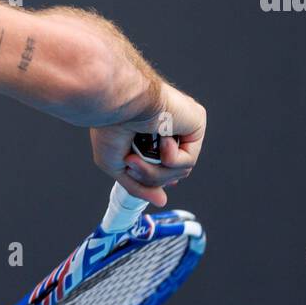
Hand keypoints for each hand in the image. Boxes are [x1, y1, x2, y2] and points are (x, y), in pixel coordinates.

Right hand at [89, 82, 205, 206]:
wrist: (117, 104)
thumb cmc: (109, 126)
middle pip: (171, 173)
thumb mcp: (116, 165)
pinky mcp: (196, 122)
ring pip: (180, 171)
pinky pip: (188, 160)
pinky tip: (161, 141)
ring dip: (156, 171)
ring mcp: (184, 125)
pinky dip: (171, 159)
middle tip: (130, 162)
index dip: (158, 178)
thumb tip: (161, 201)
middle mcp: (171, 128)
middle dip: (149, 176)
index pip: (166, 164)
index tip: (147, 182)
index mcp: (152, 133)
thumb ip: (138, 186)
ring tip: (136, 156)